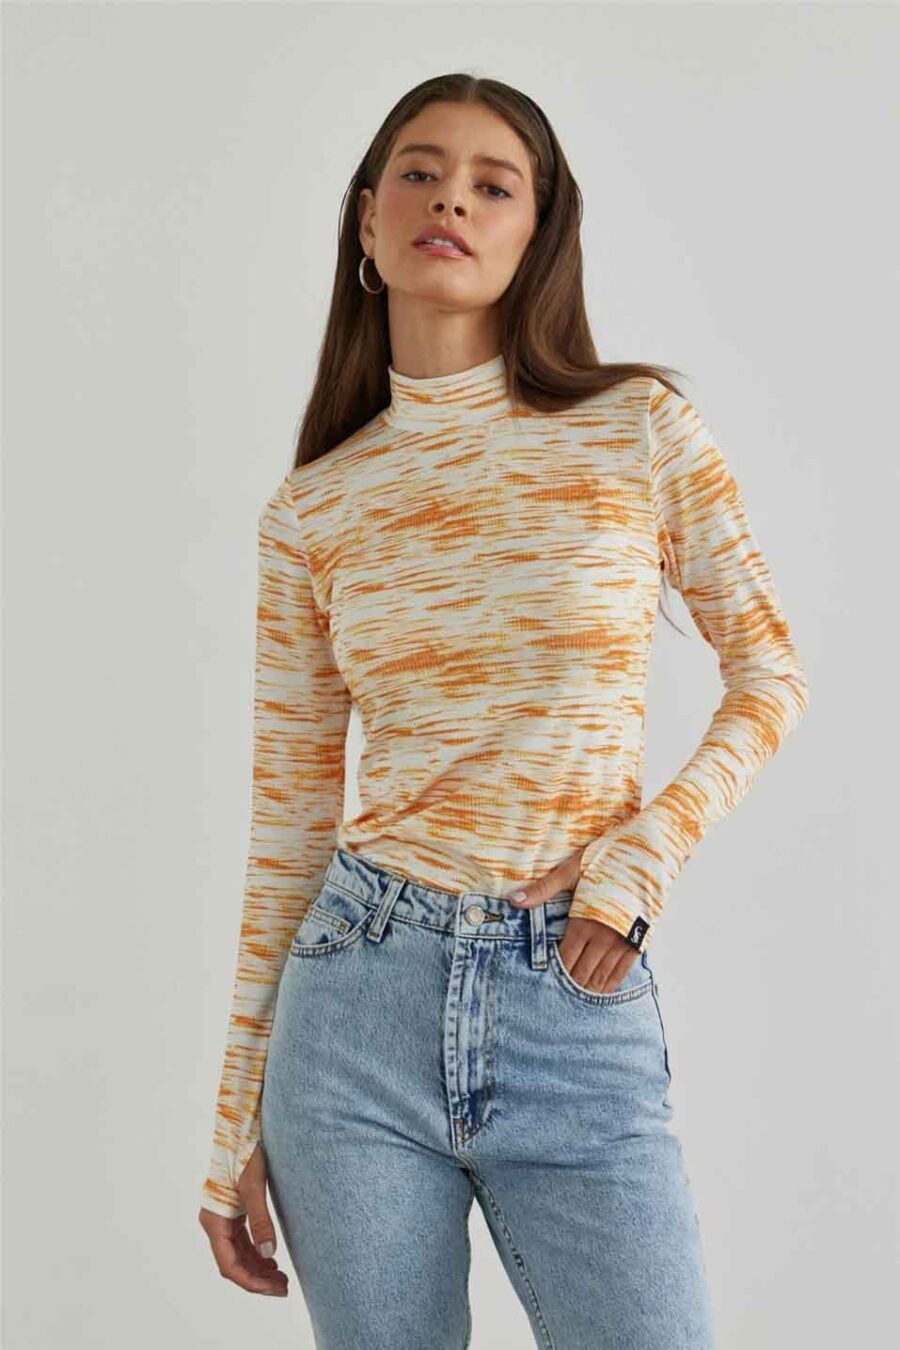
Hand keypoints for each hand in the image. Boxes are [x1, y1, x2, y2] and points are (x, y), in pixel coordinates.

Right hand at [198, 1144, 288, 1295]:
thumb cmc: (245, 1153)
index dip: (250, 1281)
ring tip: (281, 1279)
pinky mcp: (232, 1211)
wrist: (240, 1127)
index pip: (229, 1265)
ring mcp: (223, 1217)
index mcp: (214, 1221)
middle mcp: (215, 1223)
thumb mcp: (255, 1187)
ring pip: (238, 1254)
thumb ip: (261, 1221)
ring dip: (258, 1268)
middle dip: (257, 1279)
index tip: (273, 1289)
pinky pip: (242, 1241)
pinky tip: (271, 1260)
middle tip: (283, 1288)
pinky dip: (256, 1254)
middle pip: (233, 1263)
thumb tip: (269, 1255)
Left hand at [509, 847, 639, 994]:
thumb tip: (514, 900)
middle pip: (581, 974)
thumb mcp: (572, 870)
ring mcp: (622, 943)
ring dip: (586, 989)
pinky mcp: (639, 942)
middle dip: (568, 985)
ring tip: (573, 999)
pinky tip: (600, 991)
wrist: (650, 854)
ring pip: (601, 978)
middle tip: (555, 996)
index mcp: (584, 923)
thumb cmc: (609, 857)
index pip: (564, 960)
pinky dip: (609, 985)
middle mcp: (603, 938)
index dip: (554, 974)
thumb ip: (543, 889)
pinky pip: (622, 973)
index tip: (543, 981)